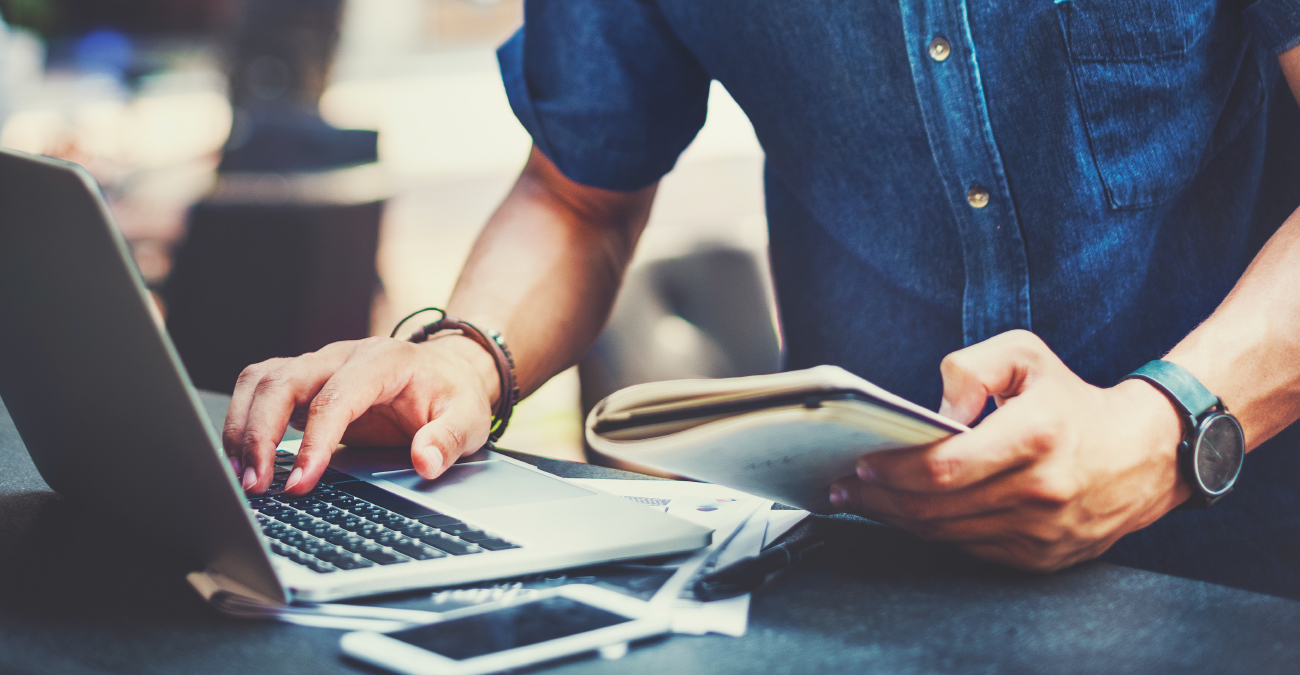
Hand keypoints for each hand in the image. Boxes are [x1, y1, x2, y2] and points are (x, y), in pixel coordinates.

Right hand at [223, 334, 498, 496]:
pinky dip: (244, 422)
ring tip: (243, 478)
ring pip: (262, 381)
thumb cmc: (453, 395)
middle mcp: (343, 355)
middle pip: (284, 381)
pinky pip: (260, 390)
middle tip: (257, 485)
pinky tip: (243, 460)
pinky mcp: (304, 381)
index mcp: (384, 360)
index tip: (301, 481)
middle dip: (261, 433)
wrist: (447, 372)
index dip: (315, 440)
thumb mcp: (468, 418)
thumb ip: (448, 439)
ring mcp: (319, 365)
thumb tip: (425, 462)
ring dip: (243, 428)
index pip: (337, 397)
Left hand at [829, 330, 1189, 571]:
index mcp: (1034, 436)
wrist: (1143, 455)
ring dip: (897, 519)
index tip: (862, 461)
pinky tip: (909, 515)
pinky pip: (971, 549)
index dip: (894, 470)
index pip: (943, 467)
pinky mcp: (1042, 558)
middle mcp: (1040, 490)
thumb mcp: (1027, 355)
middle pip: (935, 508)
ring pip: (947, 534)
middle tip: (844, 486)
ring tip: (865, 499)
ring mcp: (1042, 531)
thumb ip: (973, 365)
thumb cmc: (1071, 400)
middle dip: (878, 498)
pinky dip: (934, 533)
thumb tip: (938, 408)